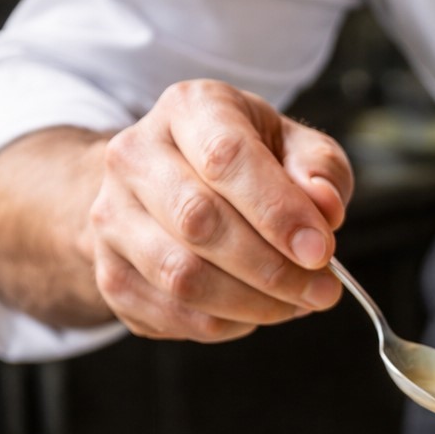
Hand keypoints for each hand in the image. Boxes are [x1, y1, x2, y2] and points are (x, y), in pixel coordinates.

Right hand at [85, 80, 352, 340]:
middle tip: (322, 289)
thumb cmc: (243, 164)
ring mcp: (112, 219)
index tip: (321, 251)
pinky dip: (225, 324)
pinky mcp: (110, 274)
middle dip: (272, 269)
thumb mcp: (292, 146)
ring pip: (182, 277)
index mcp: (187, 109)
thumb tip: (324, 207)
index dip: (277, 212)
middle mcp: (134, 157)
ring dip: (252, 304)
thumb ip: (319, 169)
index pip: (226, 159)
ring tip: (295, 303)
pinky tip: (254, 312)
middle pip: (199, 223)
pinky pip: (172, 315)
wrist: (167, 184)